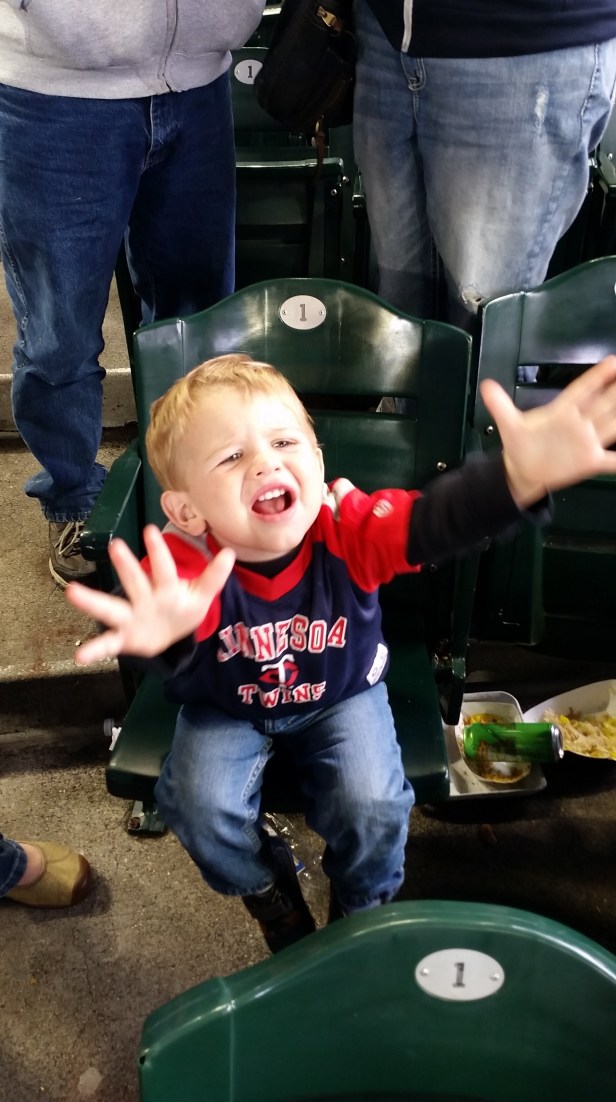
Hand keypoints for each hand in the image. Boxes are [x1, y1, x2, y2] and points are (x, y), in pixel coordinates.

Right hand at [66, 524, 235, 664]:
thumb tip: (230, 553)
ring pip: (111, 608)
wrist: (169, 637)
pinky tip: (79, 656)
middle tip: (115, 546)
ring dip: (92, 600)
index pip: (163, 569)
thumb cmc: (182, 608)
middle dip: (127, 566)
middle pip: (135, 582)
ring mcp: (131, 617)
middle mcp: (144, 599)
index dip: (159, 551)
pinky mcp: (124, 638)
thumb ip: (214, 577)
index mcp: (165, 587)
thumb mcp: (201, 595)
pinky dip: (94, 650)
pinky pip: (108, 644)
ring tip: (72, 591)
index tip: (149, 530)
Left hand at [480, 355, 615, 507]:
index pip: (582, 390)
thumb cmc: (520, 444)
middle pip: (603, 403)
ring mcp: (586, 442)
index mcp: (562, 412)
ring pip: (611, 424)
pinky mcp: (589, 461)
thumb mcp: (509, 424)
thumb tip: (485, 385)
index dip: (596, 377)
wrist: (523, 470)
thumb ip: (499, 404)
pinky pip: (611, 461)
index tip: (612, 361)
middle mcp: (579, 423)